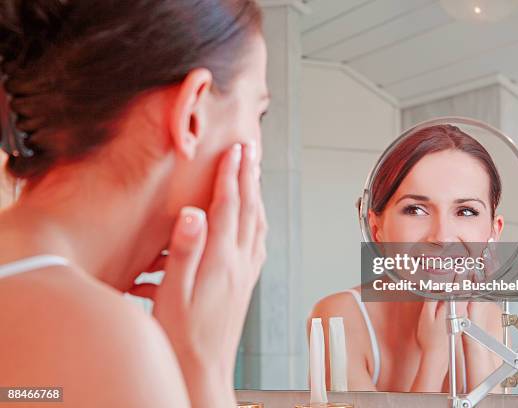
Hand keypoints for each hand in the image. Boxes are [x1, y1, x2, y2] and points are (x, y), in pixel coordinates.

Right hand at [130, 143, 266, 406]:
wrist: (205, 370)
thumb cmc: (182, 336)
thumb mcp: (173, 294)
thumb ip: (185, 251)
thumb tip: (193, 213)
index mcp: (220, 261)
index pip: (228, 207)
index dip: (231, 175)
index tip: (234, 149)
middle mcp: (240, 263)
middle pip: (249, 210)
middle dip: (249, 176)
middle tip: (250, 150)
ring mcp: (247, 274)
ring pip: (258, 224)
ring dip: (257, 195)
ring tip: (254, 174)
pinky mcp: (247, 285)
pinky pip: (260, 243)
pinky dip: (259, 221)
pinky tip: (256, 219)